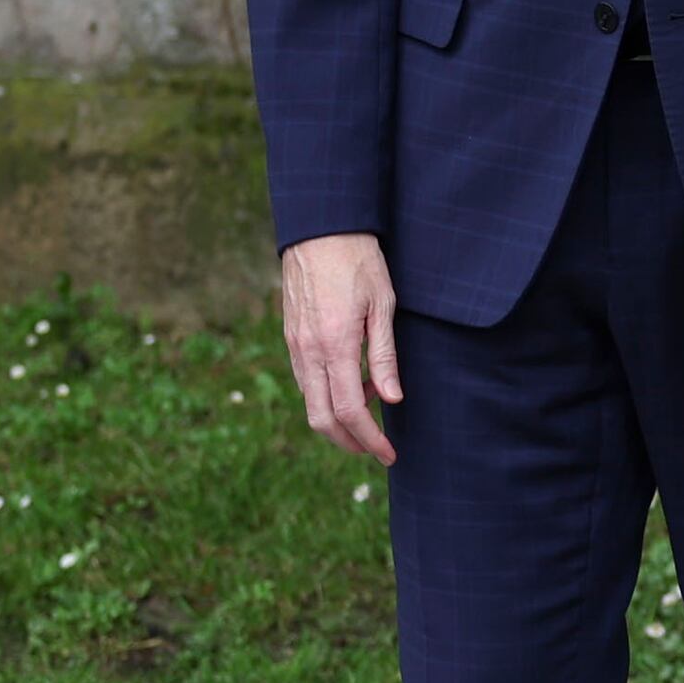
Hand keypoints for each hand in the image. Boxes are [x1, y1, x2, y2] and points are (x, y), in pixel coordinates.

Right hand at [280, 233, 400, 464]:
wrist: (321, 229)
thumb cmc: (359, 262)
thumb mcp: (383, 305)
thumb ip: (384, 356)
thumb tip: (391, 400)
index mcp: (334, 345)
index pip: (349, 411)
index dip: (370, 439)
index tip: (389, 453)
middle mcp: (308, 351)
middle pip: (321, 419)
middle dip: (348, 442)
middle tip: (376, 449)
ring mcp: (295, 345)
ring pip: (310, 402)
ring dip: (338, 418)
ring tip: (372, 408)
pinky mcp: (291, 337)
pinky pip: (305, 380)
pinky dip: (326, 394)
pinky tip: (352, 382)